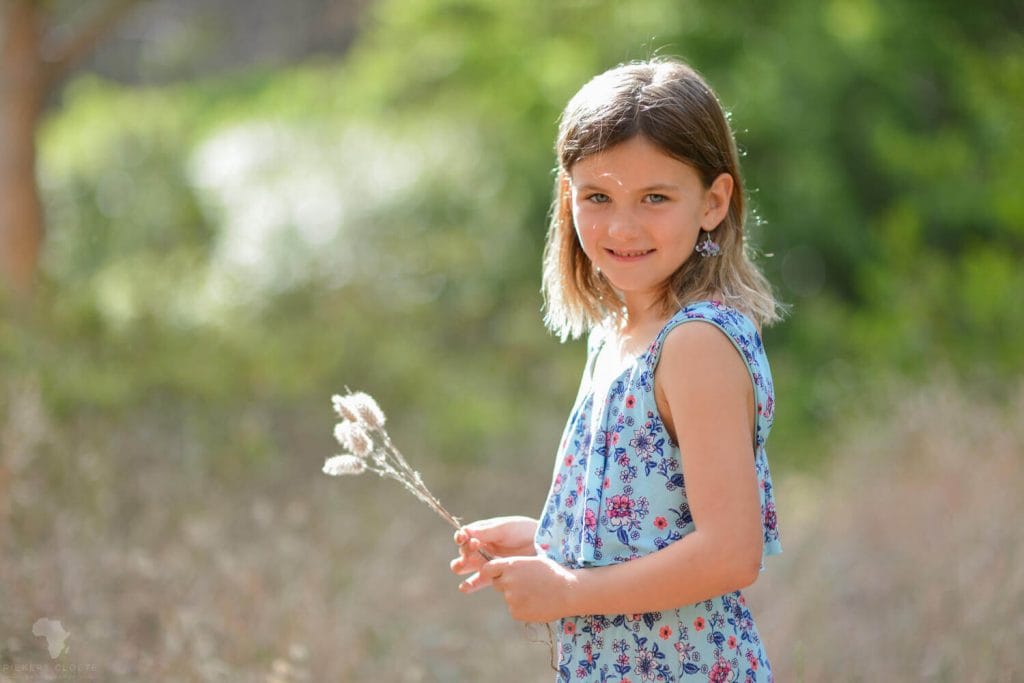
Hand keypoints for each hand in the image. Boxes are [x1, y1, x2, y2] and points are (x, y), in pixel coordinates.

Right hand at [450, 516, 537, 578]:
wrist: (543, 546)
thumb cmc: (523, 531)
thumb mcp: (504, 528)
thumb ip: (485, 532)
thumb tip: (465, 532)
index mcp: (481, 533)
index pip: (464, 536)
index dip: (462, 538)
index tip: (467, 539)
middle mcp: (480, 548)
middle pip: (463, 552)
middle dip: (464, 552)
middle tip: (474, 549)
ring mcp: (485, 563)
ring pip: (465, 567)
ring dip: (461, 566)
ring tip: (464, 566)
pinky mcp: (493, 576)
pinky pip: (476, 582)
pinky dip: (469, 585)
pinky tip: (466, 587)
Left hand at [464, 555, 578, 622]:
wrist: (568, 592)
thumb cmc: (553, 573)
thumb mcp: (532, 561)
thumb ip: (514, 566)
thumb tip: (502, 570)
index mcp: (510, 566)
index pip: (488, 569)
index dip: (491, 571)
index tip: (496, 574)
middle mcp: (507, 581)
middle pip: (497, 584)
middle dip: (506, 584)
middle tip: (525, 584)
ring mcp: (511, 598)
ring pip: (508, 597)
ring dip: (517, 596)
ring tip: (536, 594)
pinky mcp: (516, 612)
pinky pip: (514, 609)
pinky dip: (523, 608)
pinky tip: (537, 603)